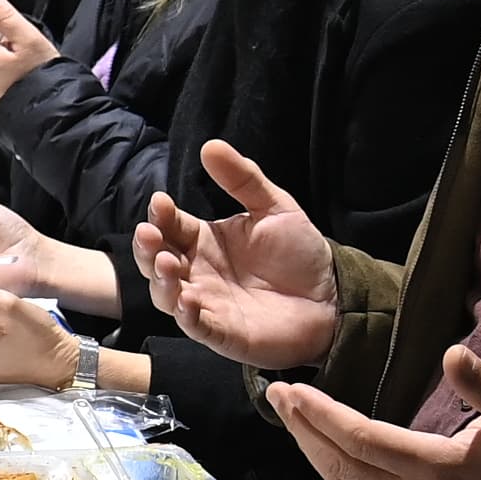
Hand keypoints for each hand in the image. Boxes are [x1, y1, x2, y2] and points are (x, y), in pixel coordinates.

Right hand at [133, 139, 337, 370]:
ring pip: (166, 295)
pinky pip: (196, 327)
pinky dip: (187, 316)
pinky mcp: (222, 334)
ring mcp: (207, 304)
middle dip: (147, 249)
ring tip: (168, 264)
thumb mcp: (275, 208)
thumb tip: (210, 146)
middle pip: (156, 261)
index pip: (171, 226)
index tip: (161, 203)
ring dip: (161, 281)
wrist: (333, 297)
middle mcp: (198, 273)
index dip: (160, 216)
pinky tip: (187, 301)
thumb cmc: (300, 254)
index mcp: (205, 241)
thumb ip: (243, 179)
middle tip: (149, 234)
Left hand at [268, 347, 480, 479]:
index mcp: (437, 468)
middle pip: (342, 461)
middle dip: (304, 427)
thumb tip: (452, 354)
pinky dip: (329, 472)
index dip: (324, 415)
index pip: (364, 438)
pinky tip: (316, 451)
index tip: (294, 390)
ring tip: (287, 415)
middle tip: (275, 394)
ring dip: (310, 449)